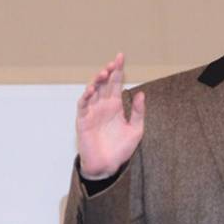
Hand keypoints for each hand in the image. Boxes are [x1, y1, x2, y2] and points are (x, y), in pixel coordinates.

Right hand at [76, 52, 144, 178]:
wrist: (108, 166)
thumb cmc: (120, 149)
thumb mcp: (136, 130)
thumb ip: (138, 112)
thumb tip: (141, 93)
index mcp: (115, 106)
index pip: (116, 84)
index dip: (118, 70)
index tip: (121, 57)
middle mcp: (103, 106)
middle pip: (104, 84)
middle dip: (108, 72)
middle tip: (114, 63)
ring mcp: (92, 112)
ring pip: (92, 91)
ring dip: (96, 81)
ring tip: (104, 73)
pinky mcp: (83, 121)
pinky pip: (83, 105)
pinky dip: (86, 97)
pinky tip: (91, 90)